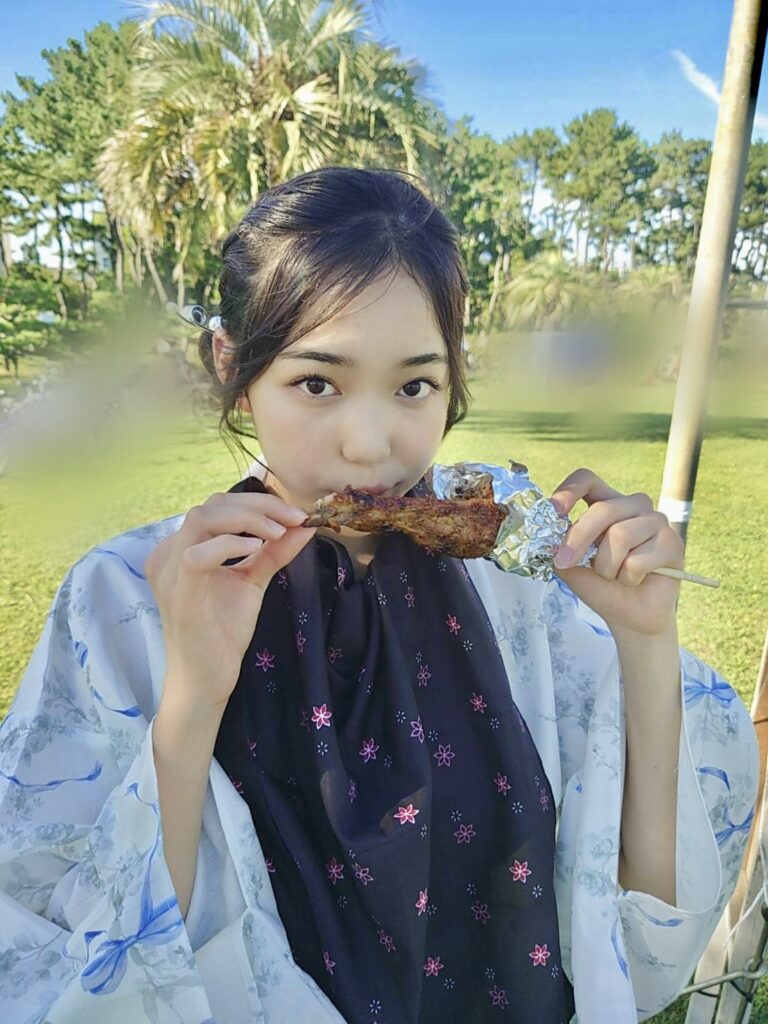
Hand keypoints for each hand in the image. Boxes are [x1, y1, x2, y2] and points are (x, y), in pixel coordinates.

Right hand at [145, 491, 316, 709]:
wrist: (205, 679)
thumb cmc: (222, 633)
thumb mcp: (252, 581)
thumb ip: (273, 552)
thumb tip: (305, 524)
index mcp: (182, 548)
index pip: (218, 506)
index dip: (259, 503)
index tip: (296, 514)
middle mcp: (169, 553)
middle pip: (212, 505)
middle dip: (259, 505)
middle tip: (295, 517)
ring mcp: (168, 571)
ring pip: (203, 519)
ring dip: (248, 519)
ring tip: (279, 532)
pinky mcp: (177, 592)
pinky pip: (196, 555)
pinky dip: (228, 544)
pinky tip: (256, 548)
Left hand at [549, 468, 684, 636]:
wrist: (631, 617)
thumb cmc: (602, 586)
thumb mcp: (571, 566)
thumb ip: (559, 545)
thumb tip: (544, 533)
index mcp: (607, 502)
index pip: (588, 479)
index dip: (569, 490)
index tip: (554, 511)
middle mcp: (633, 505)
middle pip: (603, 509)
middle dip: (578, 539)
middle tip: (564, 562)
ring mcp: (656, 521)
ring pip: (620, 535)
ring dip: (606, 566)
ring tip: (612, 576)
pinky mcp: (672, 542)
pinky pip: (638, 559)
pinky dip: (627, 578)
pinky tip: (634, 581)